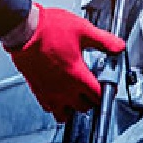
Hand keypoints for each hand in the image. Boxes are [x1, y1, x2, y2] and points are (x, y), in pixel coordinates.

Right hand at [4, 4, 124, 121]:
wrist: (23, 29)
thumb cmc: (49, 29)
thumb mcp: (83, 30)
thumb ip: (104, 41)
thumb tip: (118, 46)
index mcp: (77, 76)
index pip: (98, 96)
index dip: (106, 91)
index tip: (106, 86)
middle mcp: (63, 88)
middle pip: (83, 107)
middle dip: (90, 100)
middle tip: (91, 89)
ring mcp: (48, 91)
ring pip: (64, 114)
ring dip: (72, 108)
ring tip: (75, 96)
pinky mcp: (36, 89)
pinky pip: (48, 107)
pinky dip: (55, 105)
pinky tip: (58, 94)